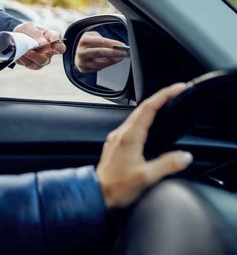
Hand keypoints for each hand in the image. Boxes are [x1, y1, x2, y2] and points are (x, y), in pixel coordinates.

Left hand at [13, 22, 65, 69]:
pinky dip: (25, 60)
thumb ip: (36, 33)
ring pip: (42, 61)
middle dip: (46, 50)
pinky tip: (21, 54)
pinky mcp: (33, 64)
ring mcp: (42, 58)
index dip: (57, 41)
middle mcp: (49, 49)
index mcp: (50, 37)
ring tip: (26, 50)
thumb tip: (43, 42)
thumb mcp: (28, 27)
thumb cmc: (24, 32)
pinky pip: (31, 64)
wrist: (13, 39)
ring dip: (33, 55)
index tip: (53, 40)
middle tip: (39, 47)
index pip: (59, 39)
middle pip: (54, 53)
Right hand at [75, 31, 126, 72]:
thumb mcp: (92, 36)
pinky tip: (108, 61)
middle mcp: (81, 52)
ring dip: (111, 61)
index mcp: (83, 41)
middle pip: (100, 53)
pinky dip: (105, 65)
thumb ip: (102, 40)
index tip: (122, 45)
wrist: (74, 50)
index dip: (113, 44)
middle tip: (123, 53)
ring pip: (100, 64)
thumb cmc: (85, 42)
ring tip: (118, 58)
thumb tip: (116, 45)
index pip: (101, 42)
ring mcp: (81, 62)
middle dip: (114, 53)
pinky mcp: (83, 69)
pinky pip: (97, 68)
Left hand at [96, 83, 192, 208]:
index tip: (176, 88)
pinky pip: (130, 126)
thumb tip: (185, 156)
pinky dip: (143, 120)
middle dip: (159, 98)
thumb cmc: (117, 187)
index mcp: (129, 137)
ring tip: (164, 105)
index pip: (148, 109)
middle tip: (174, 93)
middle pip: (141, 109)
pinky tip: (148, 126)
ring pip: (135, 117)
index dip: (163, 96)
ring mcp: (116, 139)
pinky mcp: (115, 145)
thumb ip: (167, 164)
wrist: (97, 194)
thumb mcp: (146, 177)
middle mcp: (120, 134)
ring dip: (150, 108)